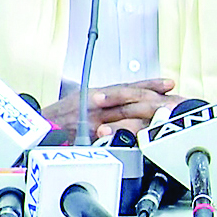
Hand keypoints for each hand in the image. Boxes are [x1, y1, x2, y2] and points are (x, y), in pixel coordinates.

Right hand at [42, 79, 183, 141]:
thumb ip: (107, 102)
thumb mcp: (83, 101)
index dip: (150, 84)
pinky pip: (108, 133)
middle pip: (132, 98)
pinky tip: (135, 129)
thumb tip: (132, 103)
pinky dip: (119, 131)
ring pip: (124, 113)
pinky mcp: (86, 133)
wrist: (38, 128)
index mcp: (98, 93)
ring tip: (165, 114)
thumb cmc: (61, 118)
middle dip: (157, 99)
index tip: (170, 83)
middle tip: (178, 101)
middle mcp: (97, 102)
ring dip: (147, 114)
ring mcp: (93, 117)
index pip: (129, 86)